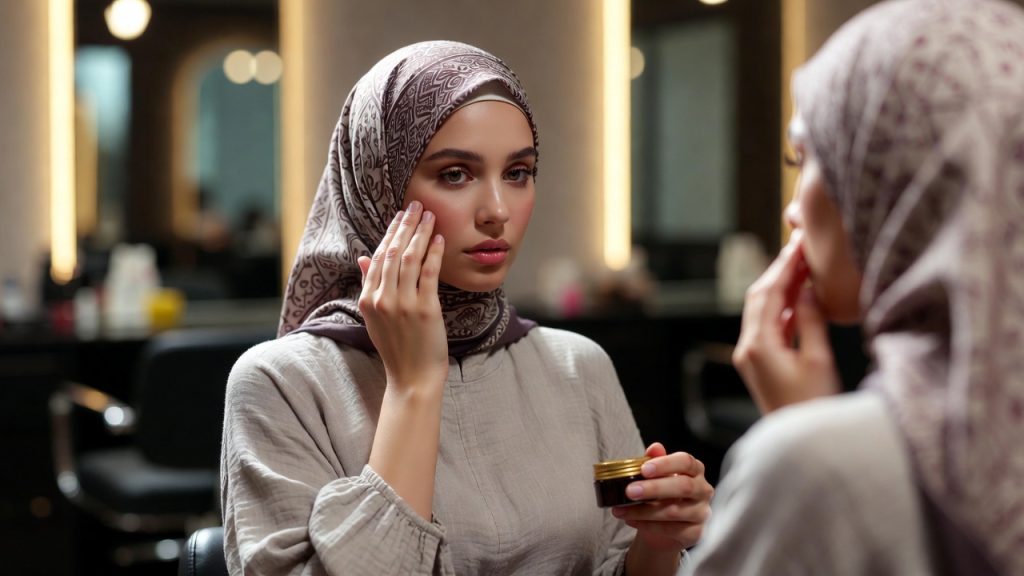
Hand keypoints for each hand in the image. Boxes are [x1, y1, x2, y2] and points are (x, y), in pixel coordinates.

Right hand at [358, 201, 447, 391]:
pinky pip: (428, 274)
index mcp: (367, 299)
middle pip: (393, 252)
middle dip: (406, 225)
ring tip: (430, 215)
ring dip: (420, 233)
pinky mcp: (425, 310)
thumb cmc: (397, 348)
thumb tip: (363, 258)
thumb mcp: (375, 317)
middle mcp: (382, 299)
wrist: (411, 378)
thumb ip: (369, 286)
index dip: (390, 233)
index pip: (378, 257)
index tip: (401, 215)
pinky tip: (439, 239)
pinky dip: (434, 253)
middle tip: (416, 205)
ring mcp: (403, 304)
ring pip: (410, 258)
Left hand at [614, 442, 713, 552]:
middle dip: (654, 488)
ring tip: (622, 509)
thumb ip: (656, 461)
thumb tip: (654, 447)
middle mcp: (703, 490)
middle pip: (684, 487)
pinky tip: (631, 520)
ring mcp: (702, 513)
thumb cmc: (661, 495)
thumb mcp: (656, 477)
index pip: (686, 462)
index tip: (644, 469)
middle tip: (630, 491)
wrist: (663, 528)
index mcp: (695, 470)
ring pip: (675, 511)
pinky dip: (648, 526)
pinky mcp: (696, 533)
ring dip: (644, 511)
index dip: (665, 464)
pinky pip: (672, 530)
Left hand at [731, 231, 840, 412]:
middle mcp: (748, 348)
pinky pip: (767, 325)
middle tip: (800, 248)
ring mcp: (750, 355)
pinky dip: (782, 307)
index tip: (799, 245)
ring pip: (762, 310)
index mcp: (759, 345)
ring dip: (781, 287)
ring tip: (803, 265)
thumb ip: (812, 321)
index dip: (785, 267)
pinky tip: (799, 296)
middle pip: (759, 298)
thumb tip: (809, 291)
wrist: (800, 442)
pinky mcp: (759, 362)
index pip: (769, 294)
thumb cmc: (813, 406)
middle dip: (779, 271)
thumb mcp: (818, 360)